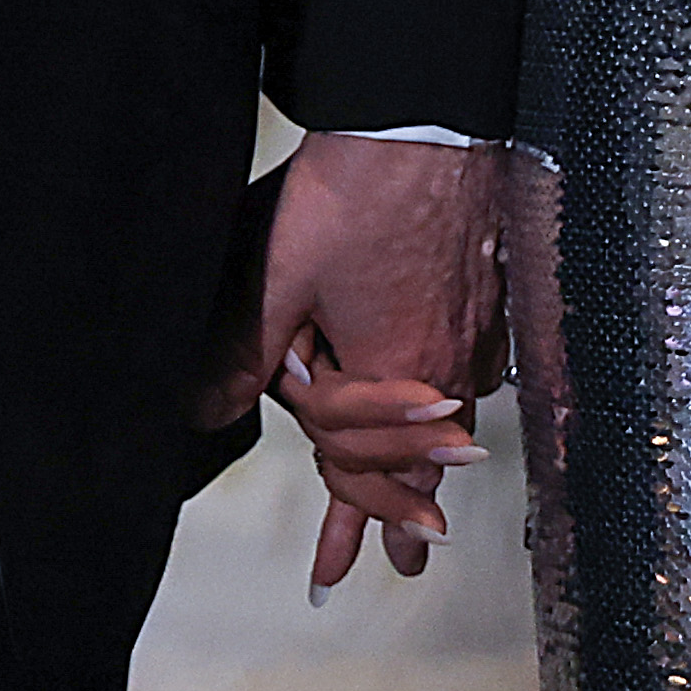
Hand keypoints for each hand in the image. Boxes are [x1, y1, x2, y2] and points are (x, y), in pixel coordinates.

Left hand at [207, 132, 500, 597]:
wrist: (430, 120)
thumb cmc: (359, 191)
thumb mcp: (280, 275)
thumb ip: (245, 352)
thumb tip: (202, 412)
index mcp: (394, 373)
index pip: (357, 462)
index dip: (341, 516)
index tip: (334, 570)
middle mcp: (446, 364)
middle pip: (421, 461)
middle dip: (400, 514)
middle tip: (402, 563)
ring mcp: (475, 329)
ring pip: (452, 418)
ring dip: (433, 464)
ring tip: (433, 505)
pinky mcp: (488, 293)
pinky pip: (474, 368)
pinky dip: (457, 399)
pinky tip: (455, 400)